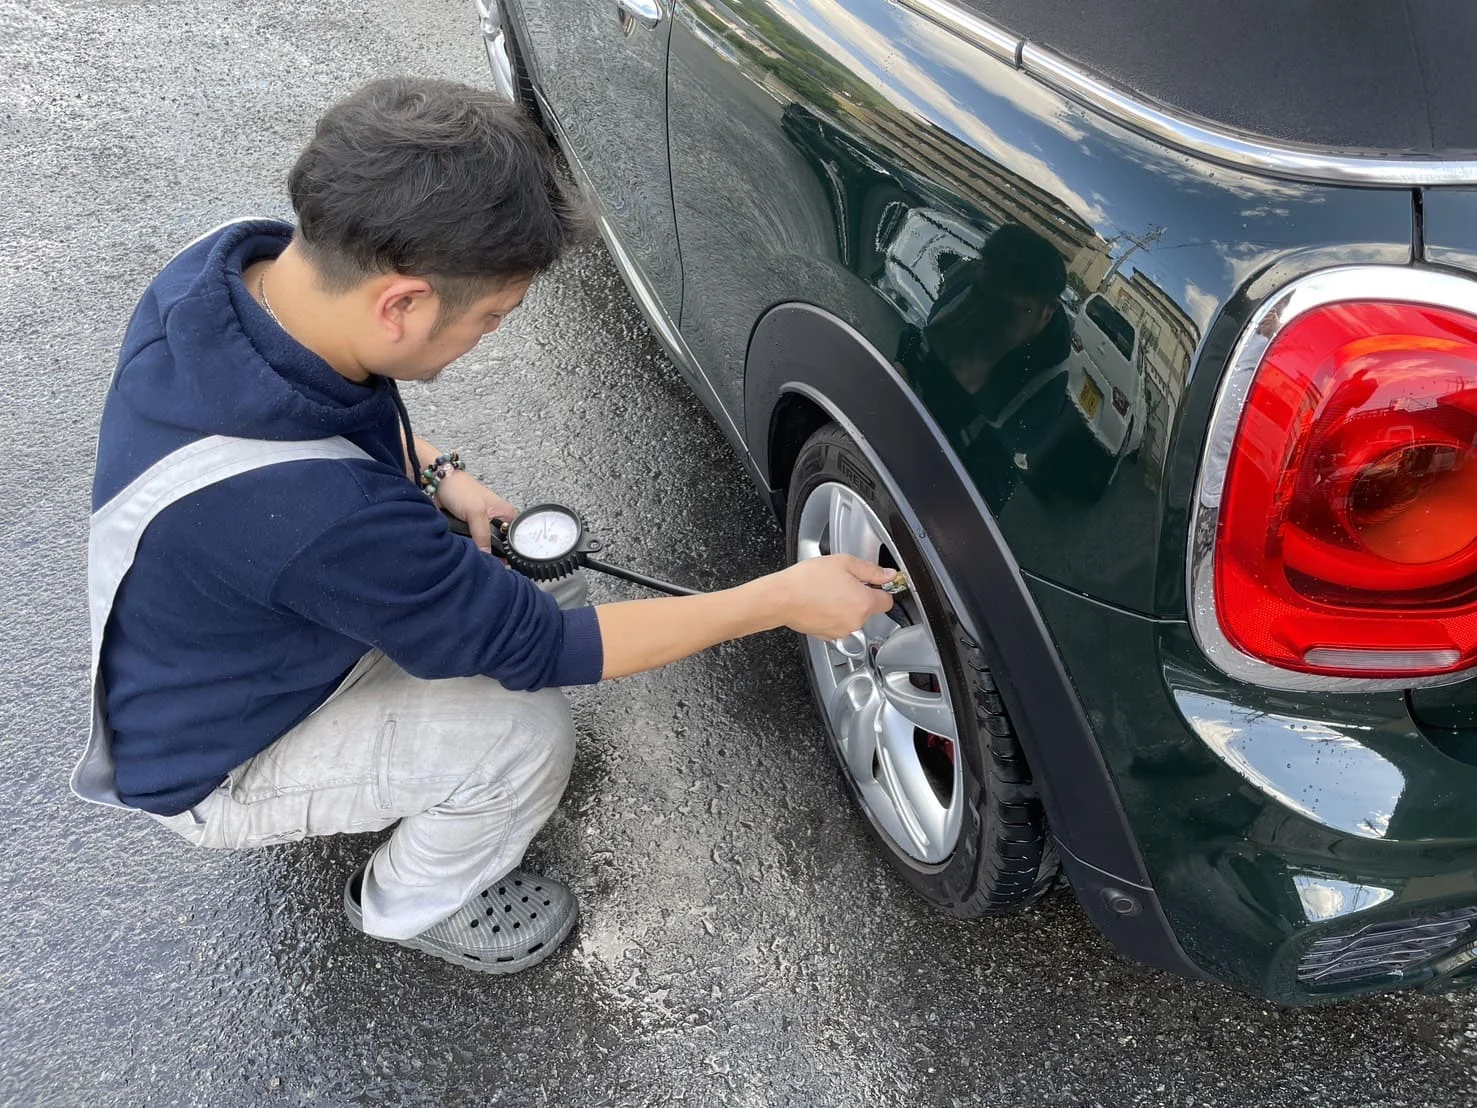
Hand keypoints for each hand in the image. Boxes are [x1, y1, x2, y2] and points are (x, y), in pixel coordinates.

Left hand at [435, 469, 517, 554]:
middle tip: (484, 560)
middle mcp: (496, 521)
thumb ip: (483, 536)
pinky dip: (467, 546)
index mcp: (506, 514)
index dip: (508, 551)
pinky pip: (471, 544)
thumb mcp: (476, 512)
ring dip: (477, 550)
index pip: (514, 539)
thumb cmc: (460, 488)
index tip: (501, 563)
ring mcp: (481, 526)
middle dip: (491, 553)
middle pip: (499, 546)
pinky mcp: (468, 529)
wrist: (437, 483)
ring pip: (483, 546)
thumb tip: (487, 556)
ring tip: (473, 555)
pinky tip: (465, 550)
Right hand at [768, 555, 895, 638]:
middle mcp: (856, 621)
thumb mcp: (844, 562)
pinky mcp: (828, 636)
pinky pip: (838, 624)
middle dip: (859, 596)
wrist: (781, 598)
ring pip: (853, 617)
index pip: (887, 600)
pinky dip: (833, 615)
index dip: (880, 589)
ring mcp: (842, 631)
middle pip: (869, 609)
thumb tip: (888, 575)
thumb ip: (871, 570)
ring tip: (827, 592)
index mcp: (864, 603)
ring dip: (845, 606)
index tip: (872, 583)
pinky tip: (820, 603)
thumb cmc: (807, 580)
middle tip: (842, 582)